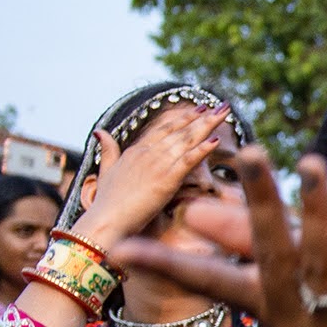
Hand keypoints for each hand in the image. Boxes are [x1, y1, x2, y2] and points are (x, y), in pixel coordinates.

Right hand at [70, 106, 231, 249]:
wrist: (105, 220)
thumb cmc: (107, 201)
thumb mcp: (106, 170)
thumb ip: (108, 150)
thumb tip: (100, 131)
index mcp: (136, 151)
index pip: (164, 129)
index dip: (183, 118)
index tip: (200, 109)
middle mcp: (148, 153)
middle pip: (180, 131)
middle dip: (203, 118)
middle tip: (222, 106)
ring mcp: (157, 165)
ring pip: (186, 140)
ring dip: (207, 126)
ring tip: (225, 114)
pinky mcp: (165, 180)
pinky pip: (188, 161)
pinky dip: (202, 150)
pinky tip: (217, 140)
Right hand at [112, 147, 326, 326]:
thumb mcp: (295, 268)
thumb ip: (248, 240)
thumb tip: (193, 210)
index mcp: (266, 301)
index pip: (211, 279)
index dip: (167, 263)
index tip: (118, 248)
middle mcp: (291, 318)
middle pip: (271, 257)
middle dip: (260, 203)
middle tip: (248, 151)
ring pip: (319, 264)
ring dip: (315, 211)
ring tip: (310, 163)